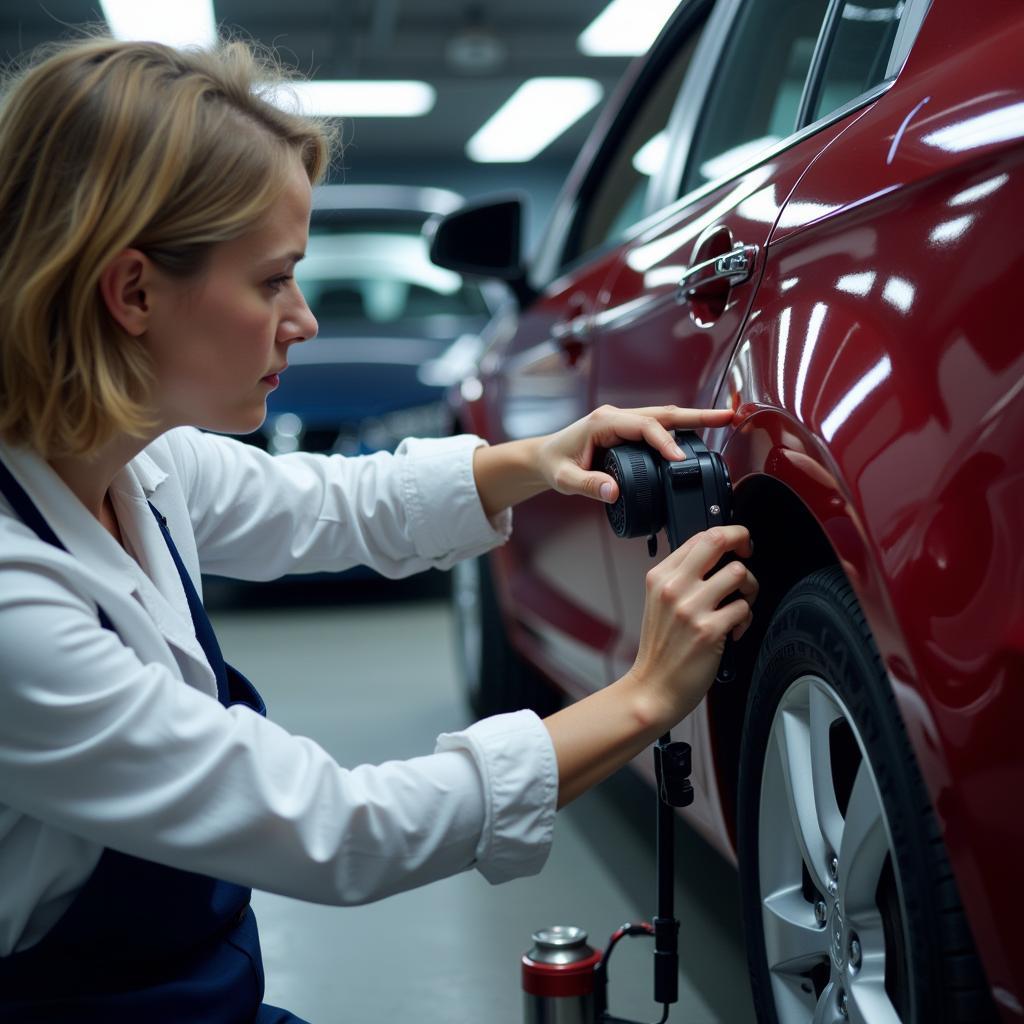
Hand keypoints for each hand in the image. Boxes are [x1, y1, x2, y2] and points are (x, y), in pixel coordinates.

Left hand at [536, 404, 733, 502]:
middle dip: (697, 415)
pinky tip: (698, 437)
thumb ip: (588, 485)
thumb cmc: (554, 464)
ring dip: (694, 419)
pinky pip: (658, 427)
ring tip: (724, 420)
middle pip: (663, 413)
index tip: (680, 460)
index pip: (644, 427)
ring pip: (664, 417)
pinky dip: (681, 429)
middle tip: (727, 416)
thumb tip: (613, 492)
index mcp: (603, 423)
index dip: (665, 442)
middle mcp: (616, 417)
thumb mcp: (565, 479)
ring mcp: (624, 421)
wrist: (544, 457)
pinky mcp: (628, 430)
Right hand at [627, 525, 756, 728]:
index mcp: (660, 576)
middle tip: (747, 553)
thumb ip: (681, 578)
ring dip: (749, 587)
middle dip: (742, 541)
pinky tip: (733, 630)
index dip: (726, 534)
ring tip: (740, 603)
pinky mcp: (709, 630)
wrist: (653, 688)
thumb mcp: (658, 603)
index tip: (737, 544)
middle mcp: (674, 588)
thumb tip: (715, 557)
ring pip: (738, 573)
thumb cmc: (660, 649)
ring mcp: (691, 608)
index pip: (699, 537)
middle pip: (718, 541)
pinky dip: (745, 619)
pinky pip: (744, 608)